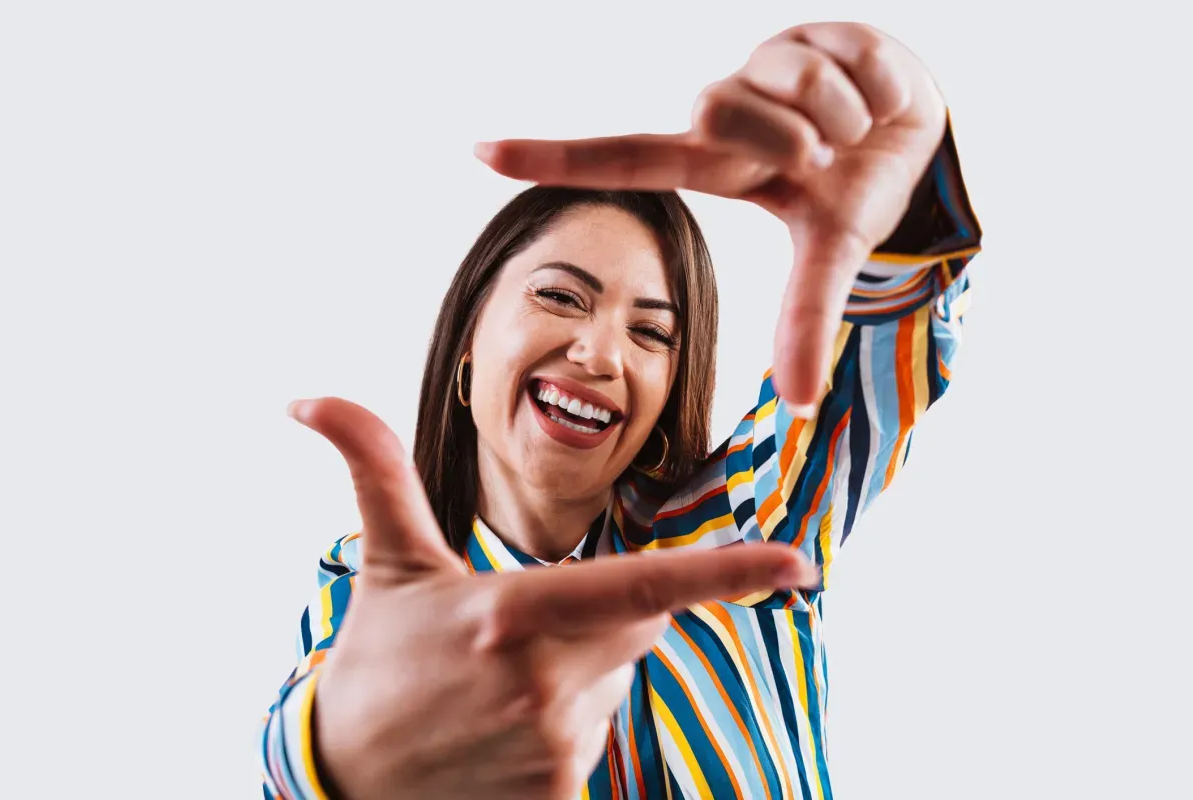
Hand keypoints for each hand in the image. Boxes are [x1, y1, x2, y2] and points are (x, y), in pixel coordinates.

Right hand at [288, 397, 818, 799]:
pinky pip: (597, 735)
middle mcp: (545, 684)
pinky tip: (505, 729)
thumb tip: (306, 398)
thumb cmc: (377, 658)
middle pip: (638, 626)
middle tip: (522, 626)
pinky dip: (567, 722)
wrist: (345, 775)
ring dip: (580, 672)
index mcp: (513, 614)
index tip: (796, 565)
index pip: (641, 587)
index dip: (725, 575)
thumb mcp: (385, 561)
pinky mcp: (559, 792)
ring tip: (501, 685)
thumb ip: (372, 467)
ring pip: (618, 682)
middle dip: (606, 615)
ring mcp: (555, 746)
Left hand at [474, 22, 947, 412]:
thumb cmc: (852, 189)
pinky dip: (882, 91)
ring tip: (856, 131)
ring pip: (792, 86)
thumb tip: (800, 405)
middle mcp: (724, 108)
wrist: (923, 135)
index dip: (553, 157)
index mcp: (713, 162)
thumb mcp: (829, 254)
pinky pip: (848, 60)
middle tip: (824, 160)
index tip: (481, 152)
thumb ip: (803, 320)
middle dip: (789, 142)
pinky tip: (879, 97)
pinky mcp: (814, 29)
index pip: (621, 156)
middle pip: (716, 110)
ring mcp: (764, 63)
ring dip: (844, 122)